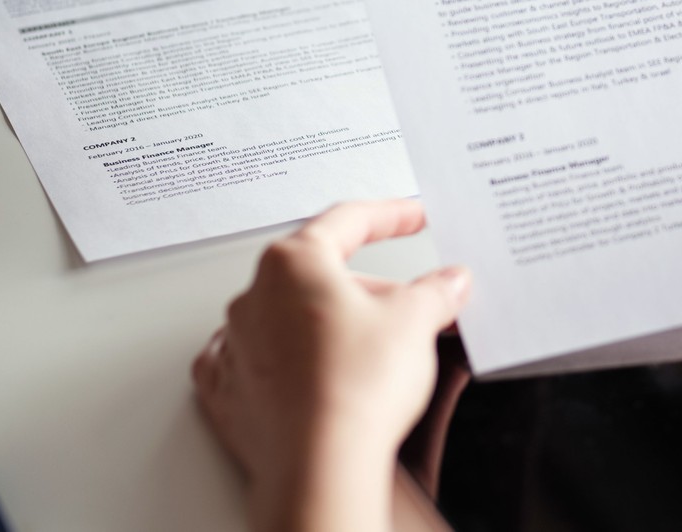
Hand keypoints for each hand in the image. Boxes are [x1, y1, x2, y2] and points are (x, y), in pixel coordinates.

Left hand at [192, 201, 470, 531]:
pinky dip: (289, 362)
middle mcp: (254, 297)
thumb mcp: (416, 320)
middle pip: (322, 274)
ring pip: (291, 317)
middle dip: (371, 288)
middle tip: (413, 307)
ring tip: (376, 350)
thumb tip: (449, 283)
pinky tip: (316, 371)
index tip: (412, 217)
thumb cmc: (353, 388)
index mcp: (293, 262)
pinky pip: (259, 363)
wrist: (321, 465)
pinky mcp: (231, 395)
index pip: (349, 221)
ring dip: (332, 324)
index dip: (391, 216)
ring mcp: (236, 347)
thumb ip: (436, 291)